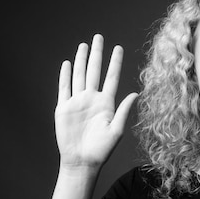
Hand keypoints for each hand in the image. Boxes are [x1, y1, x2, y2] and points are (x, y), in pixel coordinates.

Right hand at [54, 34, 137, 169]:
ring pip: (79, 75)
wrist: (81, 161)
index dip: (115, 63)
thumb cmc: (101, 149)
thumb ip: (124, 111)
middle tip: (99, 37)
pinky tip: (68, 64)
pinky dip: (66, 75)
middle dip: (97, 54)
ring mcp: (77, 102)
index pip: (111, 78)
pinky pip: (64, 87)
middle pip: (94, 71)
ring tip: (84, 45)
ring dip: (81, 60)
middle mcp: (92, 99)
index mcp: (107, 104)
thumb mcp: (116, 130)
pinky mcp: (64, 107)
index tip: (119, 48)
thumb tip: (136, 94)